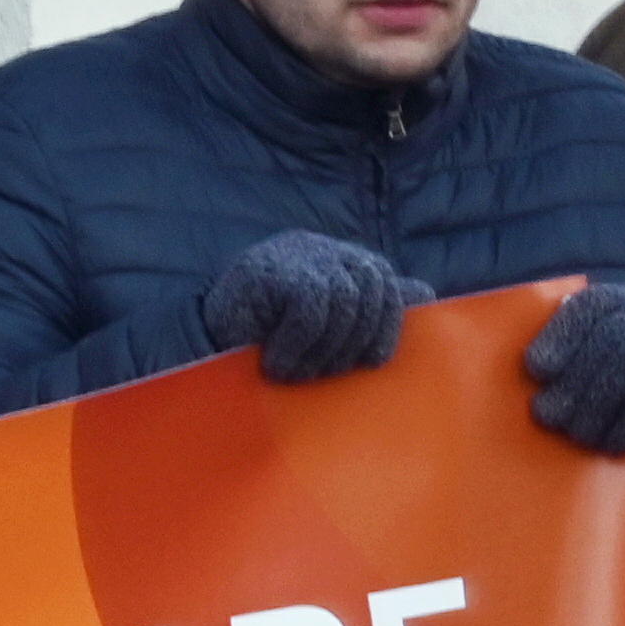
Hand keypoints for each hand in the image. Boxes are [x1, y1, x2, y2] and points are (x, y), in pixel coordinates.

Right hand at [201, 230, 419, 382]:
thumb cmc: (268, 337)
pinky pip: (310, 309)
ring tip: (299, 374)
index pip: (388, 284)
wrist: (200, 336)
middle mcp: (327, 250)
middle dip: (356, 342)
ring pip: (345, 303)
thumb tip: (424, 293)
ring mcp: (299, 254)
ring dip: (326, 349)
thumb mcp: (327, 323)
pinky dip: (299, 344)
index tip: (372, 363)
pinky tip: (278, 364)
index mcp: (345, 261)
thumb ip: (370, 306)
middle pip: (372, 292)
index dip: (387, 327)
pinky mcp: (271, 269)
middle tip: (325, 374)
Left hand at [529, 280, 624, 465]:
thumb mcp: (575, 366)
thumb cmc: (602, 389)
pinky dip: (623, 424)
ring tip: (576, 432)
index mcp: (614, 304)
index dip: (561, 336)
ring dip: (595, 408)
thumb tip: (514, 368)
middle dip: (574, 382)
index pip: (589, 307)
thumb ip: (551, 358)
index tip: (536, 367)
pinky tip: (608, 440)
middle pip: (610, 340)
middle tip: (547, 414)